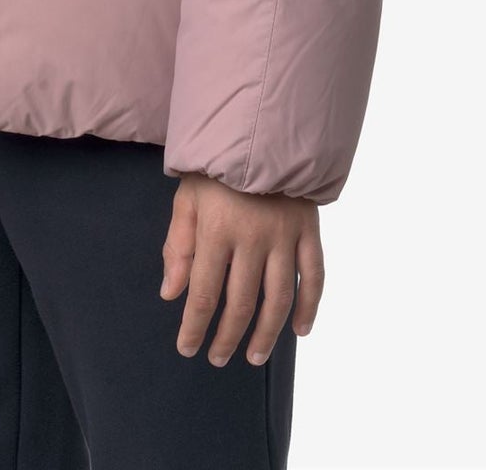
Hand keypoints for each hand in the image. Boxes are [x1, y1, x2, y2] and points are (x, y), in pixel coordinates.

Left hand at [160, 172, 321, 364]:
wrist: (261, 127)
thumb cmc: (216, 164)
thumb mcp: (187, 196)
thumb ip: (179, 245)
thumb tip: (171, 294)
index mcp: (217, 228)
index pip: (204, 293)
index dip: (194, 327)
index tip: (187, 348)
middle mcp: (253, 236)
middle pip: (241, 303)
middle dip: (227, 336)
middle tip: (217, 358)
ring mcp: (285, 235)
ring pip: (279, 298)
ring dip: (267, 334)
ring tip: (254, 357)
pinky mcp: (309, 229)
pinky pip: (314, 276)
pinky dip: (309, 307)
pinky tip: (299, 330)